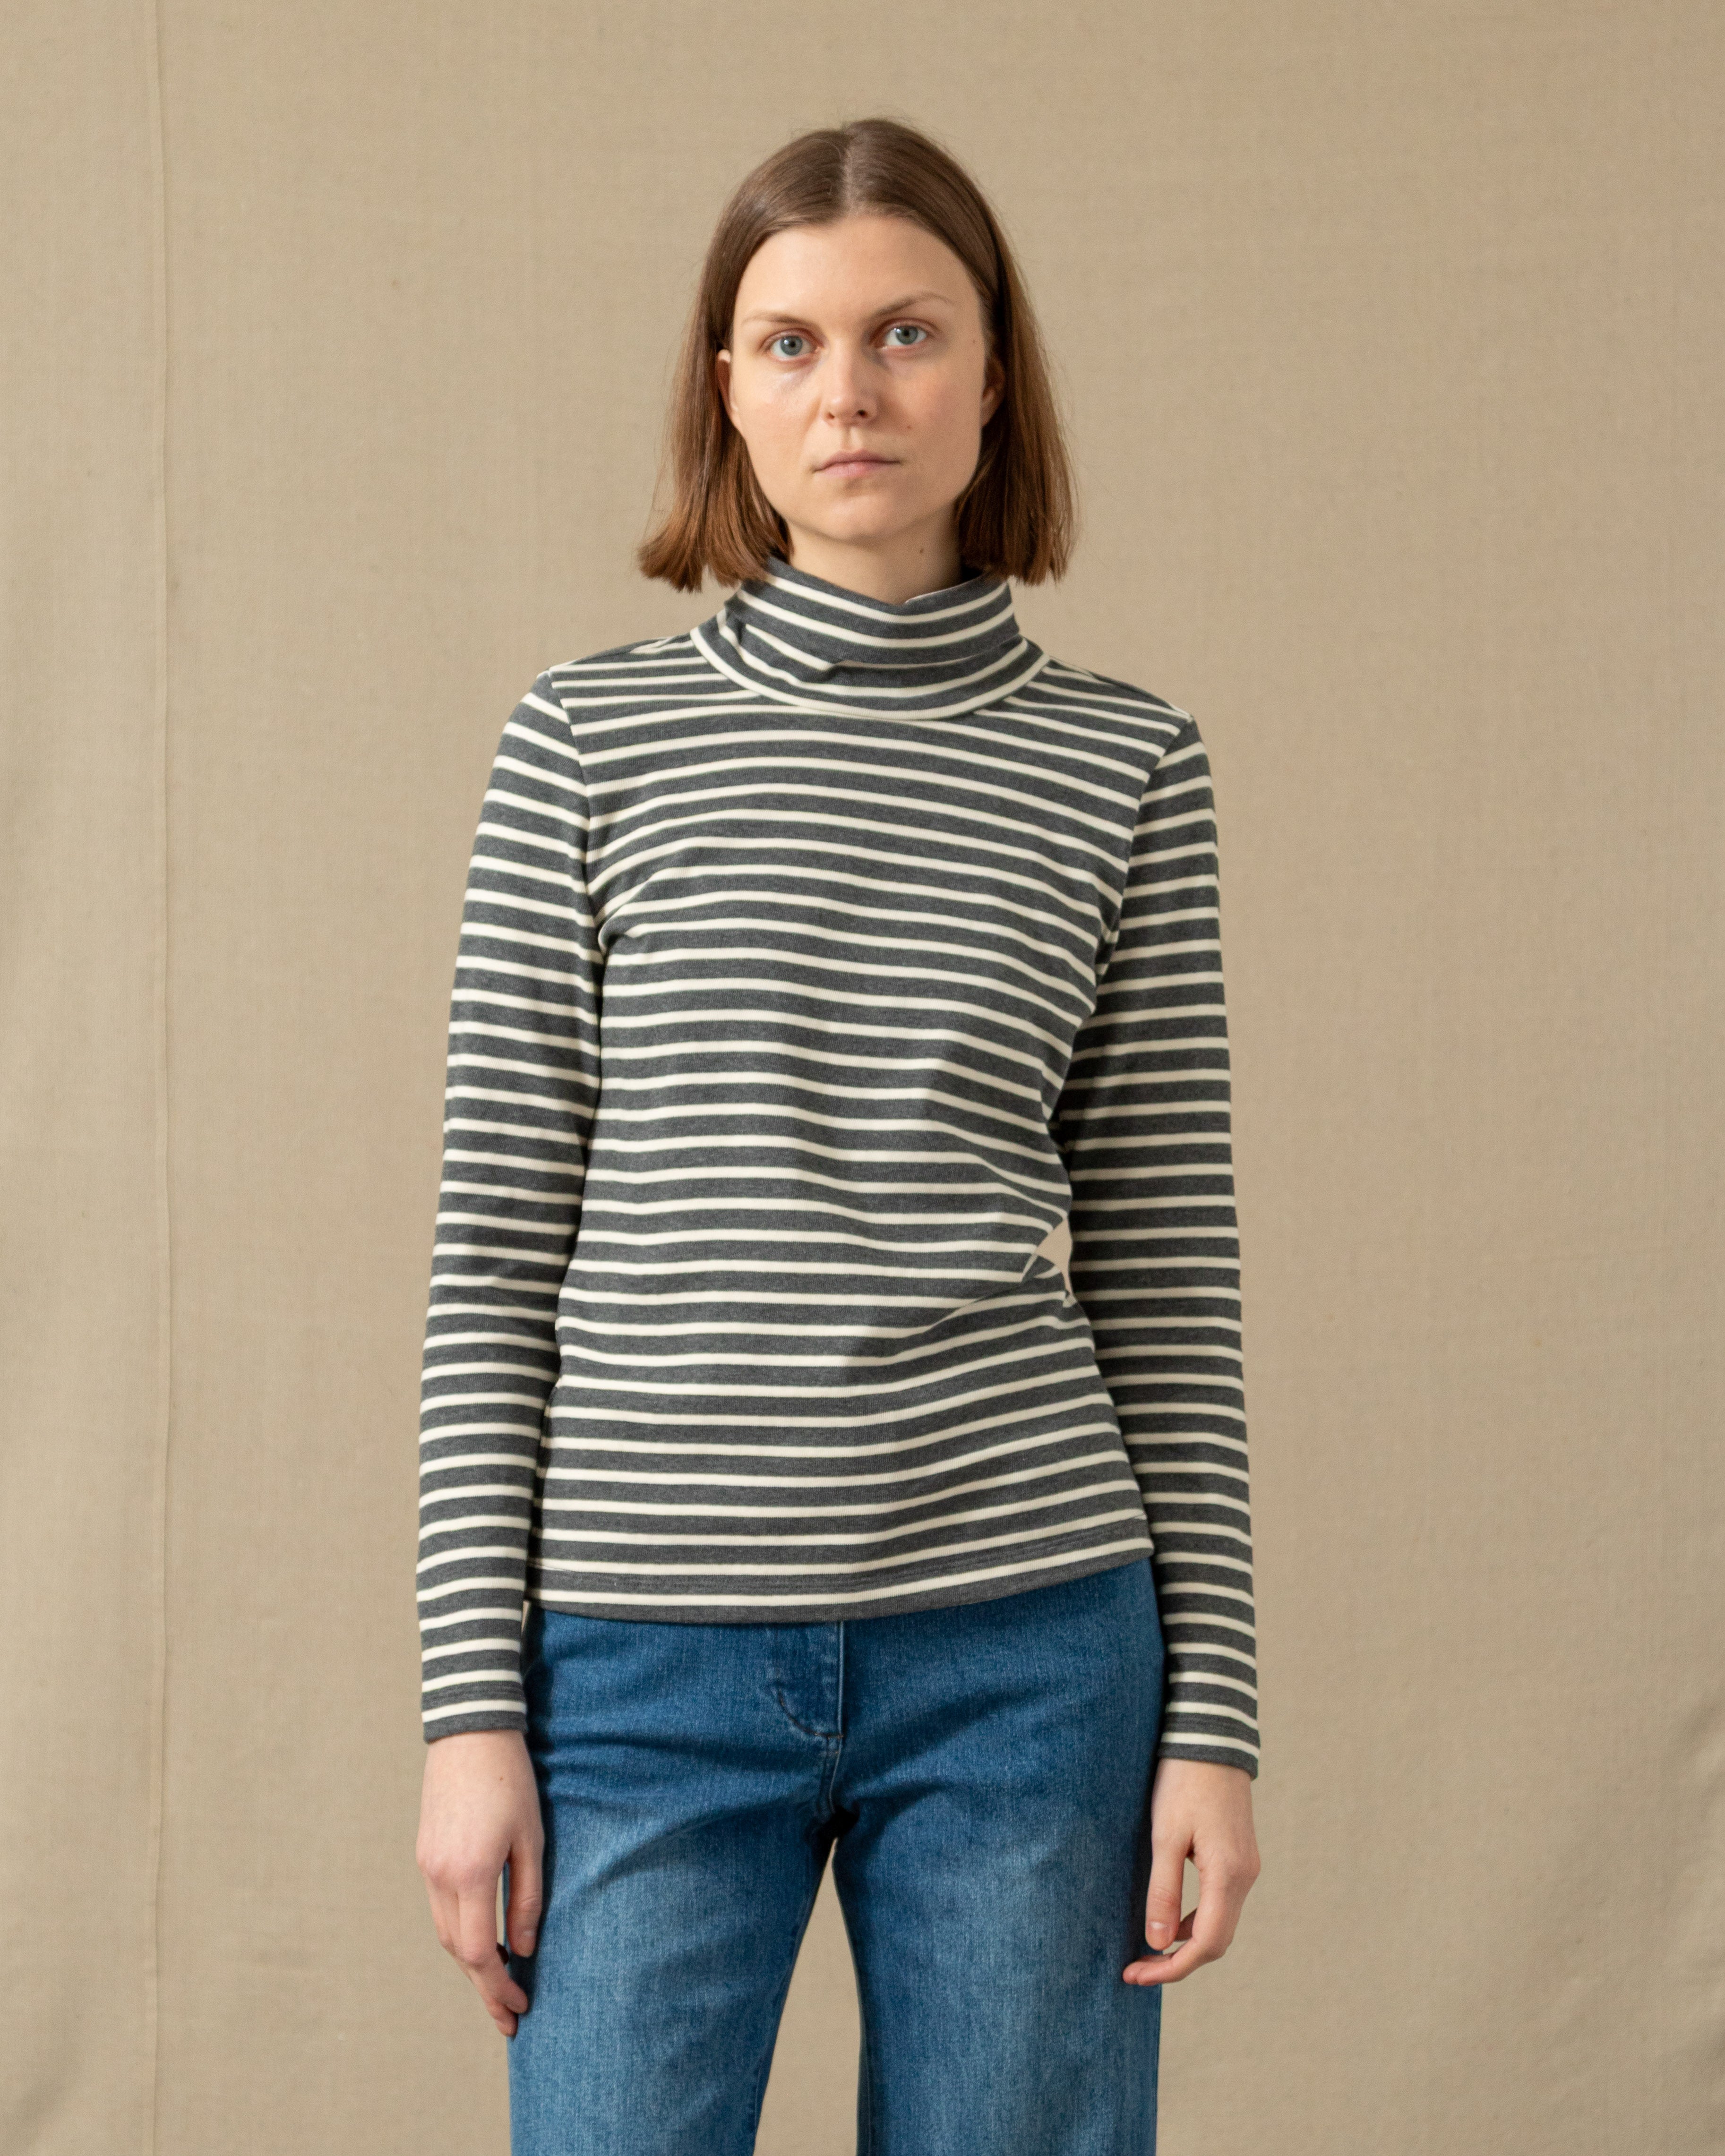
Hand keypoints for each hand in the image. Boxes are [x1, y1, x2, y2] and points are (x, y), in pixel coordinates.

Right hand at [416, 1728, 544, 2035]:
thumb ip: (527, 1897)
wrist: (469, 1732)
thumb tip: (522, 1949)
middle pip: (456, 1950)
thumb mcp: (532, 1838)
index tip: (519, 2006)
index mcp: (471, 1873)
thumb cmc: (510, 1780)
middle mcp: (440, 1875)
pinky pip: (440, 1907)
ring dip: (469, 1961)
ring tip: (499, 1983)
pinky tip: (481, 1938)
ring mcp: (426, 1865)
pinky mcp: (424, 1854)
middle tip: (509, 2014)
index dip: (498, 1985)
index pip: (477, 1951)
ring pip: (444, 1931)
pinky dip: (459, 1931)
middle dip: (483, 1986)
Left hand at [1123, 1756, 1259, 1985]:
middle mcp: (1245, 1877)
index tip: (1134, 1974)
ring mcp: (1246, 1868)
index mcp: (1228, 1875)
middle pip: (1215, 1942)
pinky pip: (1220, 1903)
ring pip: (1219, 1924)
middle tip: (1136, 1968)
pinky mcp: (1239, 1858)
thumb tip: (1156, 1942)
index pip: (1204, 1944)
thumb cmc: (1184, 1782)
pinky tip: (1168, 1917)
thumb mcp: (1166, 1836)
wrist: (1211, 1739)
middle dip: (1176, 1962)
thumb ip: (1163, 1891)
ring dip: (1185, 1943)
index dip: (1170, 1968)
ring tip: (1146, 1948)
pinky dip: (1194, 1919)